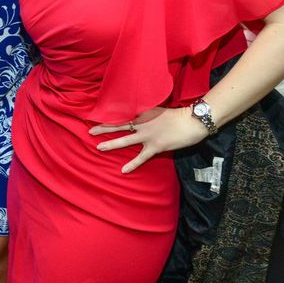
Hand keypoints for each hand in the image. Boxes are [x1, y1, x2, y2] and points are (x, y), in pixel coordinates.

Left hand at [89, 106, 208, 172]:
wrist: (193, 120)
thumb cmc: (179, 116)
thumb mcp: (159, 111)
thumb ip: (148, 116)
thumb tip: (139, 120)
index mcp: (143, 114)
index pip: (124, 116)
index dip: (112, 118)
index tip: (98, 117)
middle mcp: (142, 123)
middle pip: (119, 125)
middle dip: (104, 128)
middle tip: (90, 131)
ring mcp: (148, 135)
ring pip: (125, 139)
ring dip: (112, 143)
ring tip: (99, 148)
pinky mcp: (156, 146)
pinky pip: (141, 157)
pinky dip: (132, 164)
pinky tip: (123, 170)